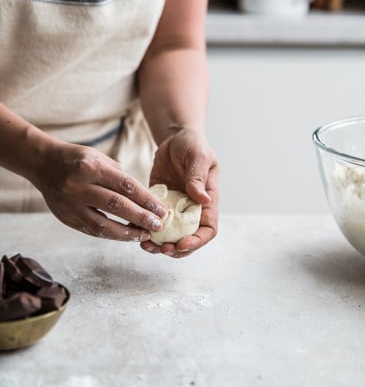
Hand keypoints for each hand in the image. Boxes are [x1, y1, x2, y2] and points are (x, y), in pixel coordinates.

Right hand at [31, 141, 166, 240]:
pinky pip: (91, 230)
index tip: (161, 209)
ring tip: (143, 234)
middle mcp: (80, 187)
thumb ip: (119, 178)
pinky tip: (124, 235)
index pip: (125, 186)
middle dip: (140, 217)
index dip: (146, 199)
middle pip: (116, 205)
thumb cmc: (79, 159)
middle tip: (158, 225)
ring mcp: (71, 205)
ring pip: (102, 224)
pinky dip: (110, 234)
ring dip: (126, 232)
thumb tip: (144, 199)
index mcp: (92, 167)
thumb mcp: (100, 159)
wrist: (45, 164)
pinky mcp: (66, 218)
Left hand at [141, 127, 218, 257]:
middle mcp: (191, 208)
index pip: (208, 229)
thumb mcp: (198, 156)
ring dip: (158, 245)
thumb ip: (198, 177)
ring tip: (145, 245)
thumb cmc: (192, 144)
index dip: (197, 241)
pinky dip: (144, 229)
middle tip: (159, 248)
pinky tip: (133, 229)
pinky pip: (152, 222)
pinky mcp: (158, 204)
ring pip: (170, 236)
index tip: (180, 243)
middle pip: (188, 239)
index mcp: (207, 199)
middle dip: (175, 249)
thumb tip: (203, 200)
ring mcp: (175, 208)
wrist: (175, 137)